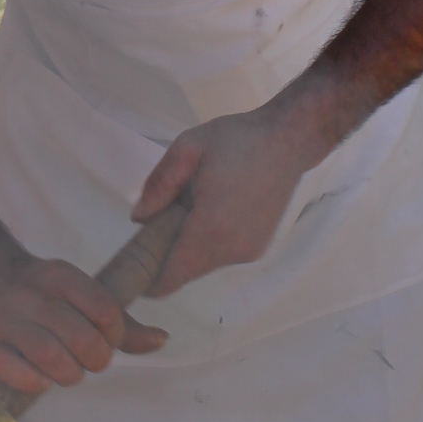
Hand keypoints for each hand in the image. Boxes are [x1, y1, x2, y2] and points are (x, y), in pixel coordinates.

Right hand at [0, 244, 166, 395]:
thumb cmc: (45, 293)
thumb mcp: (82, 294)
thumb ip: (121, 322)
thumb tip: (161, 340)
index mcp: (62, 276)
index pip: (104, 310)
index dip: (114, 335)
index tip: (107, 339)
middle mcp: (33, 295)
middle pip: (81, 338)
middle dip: (96, 360)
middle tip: (90, 361)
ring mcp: (7, 319)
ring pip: (49, 356)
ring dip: (69, 374)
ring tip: (68, 372)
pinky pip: (10, 369)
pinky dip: (33, 381)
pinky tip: (41, 378)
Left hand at [131, 98, 328, 297]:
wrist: (287, 140)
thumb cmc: (236, 140)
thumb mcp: (187, 149)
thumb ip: (158, 185)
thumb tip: (139, 218)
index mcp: (211, 227)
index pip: (174, 274)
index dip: (151, 282)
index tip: (135, 274)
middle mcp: (232, 247)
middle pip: (187, 271)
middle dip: (167, 259)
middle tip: (155, 227)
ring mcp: (248, 250)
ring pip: (204, 264)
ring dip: (189, 250)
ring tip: (187, 212)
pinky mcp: (259, 247)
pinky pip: (223, 256)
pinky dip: (209, 244)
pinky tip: (211, 213)